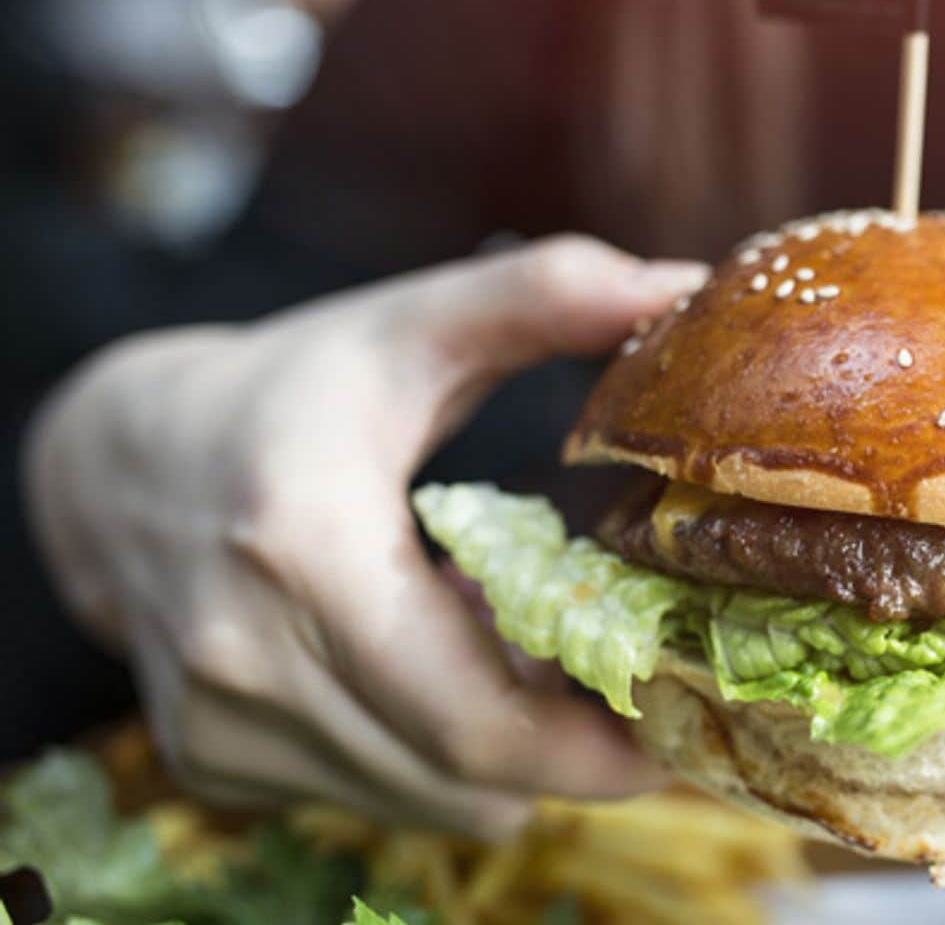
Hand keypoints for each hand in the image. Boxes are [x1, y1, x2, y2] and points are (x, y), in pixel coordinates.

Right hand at [26, 236, 706, 836]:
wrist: (124, 456)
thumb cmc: (289, 387)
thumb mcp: (413, 323)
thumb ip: (543, 294)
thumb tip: (680, 285)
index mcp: (302, 546)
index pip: (470, 716)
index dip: (591, 746)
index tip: (678, 723)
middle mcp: (246, 656)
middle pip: (461, 775)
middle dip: (577, 757)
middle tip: (656, 709)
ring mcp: (219, 724)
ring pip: (426, 798)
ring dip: (510, 753)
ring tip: (549, 664)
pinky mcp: (213, 761)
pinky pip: (376, 793)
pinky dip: (440, 755)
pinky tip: (456, 669)